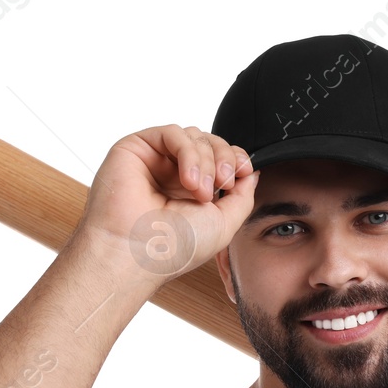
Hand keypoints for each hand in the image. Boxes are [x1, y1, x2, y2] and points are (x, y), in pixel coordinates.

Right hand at [72, 124, 259, 282]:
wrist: (138, 254)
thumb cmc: (174, 248)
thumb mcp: (224, 223)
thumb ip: (242, 196)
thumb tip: (251, 172)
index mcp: (192, 191)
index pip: (220, 158)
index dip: (235, 159)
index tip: (243, 172)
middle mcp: (173, 175)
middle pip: (210, 143)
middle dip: (225, 158)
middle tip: (223, 184)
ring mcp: (155, 161)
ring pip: (194, 136)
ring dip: (206, 160)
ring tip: (201, 190)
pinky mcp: (136, 148)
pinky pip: (173, 133)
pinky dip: (188, 152)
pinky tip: (188, 179)